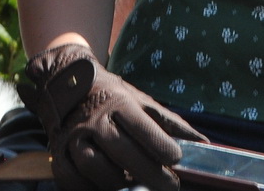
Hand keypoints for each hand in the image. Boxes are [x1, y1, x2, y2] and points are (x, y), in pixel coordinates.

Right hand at [15, 43, 204, 190]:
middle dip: (149, 172)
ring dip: (119, 182)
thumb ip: (170, 123)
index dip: (160, 145)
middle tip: (170, 185)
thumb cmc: (111, 96)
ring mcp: (73, 136)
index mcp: (117, 102)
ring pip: (95, 167)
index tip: (177, 159)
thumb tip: (204, 144)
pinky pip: (72, 178)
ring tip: (137, 187)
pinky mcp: (58, 152)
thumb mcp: (141, 100)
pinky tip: (108, 187)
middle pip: (121, 150)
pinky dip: (90, 188)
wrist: (66, 83)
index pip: (140, 126)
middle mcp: (94, 119)